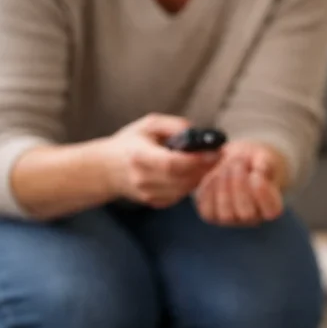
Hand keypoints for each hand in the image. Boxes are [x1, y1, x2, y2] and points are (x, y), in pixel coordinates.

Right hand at [101, 114, 220, 207]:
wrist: (107, 168)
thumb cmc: (130, 143)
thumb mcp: (148, 125)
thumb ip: (173, 125)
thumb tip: (196, 132)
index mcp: (139, 156)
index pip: (172, 163)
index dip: (196, 160)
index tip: (214, 152)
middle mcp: (143, 179)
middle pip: (182, 179)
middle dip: (205, 167)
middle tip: (219, 155)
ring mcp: (148, 194)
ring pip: (185, 189)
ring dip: (201, 176)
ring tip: (208, 161)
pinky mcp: (155, 202)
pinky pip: (181, 196)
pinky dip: (191, 184)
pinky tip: (193, 172)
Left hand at [194, 142, 287, 226]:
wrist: (235, 163)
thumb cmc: (254, 160)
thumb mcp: (263, 156)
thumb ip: (265, 163)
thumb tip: (260, 170)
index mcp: (271, 207)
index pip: (272, 211)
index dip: (263, 194)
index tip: (255, 174)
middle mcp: (253, 218)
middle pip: (247, 214)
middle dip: (240, 185)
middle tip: (238, 162)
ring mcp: (232, 219)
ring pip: (226, 214)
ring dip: (223, 186)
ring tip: (225, 166)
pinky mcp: (212, 215)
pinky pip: (207, 209)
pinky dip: (209, 190)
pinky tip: (214, 174)